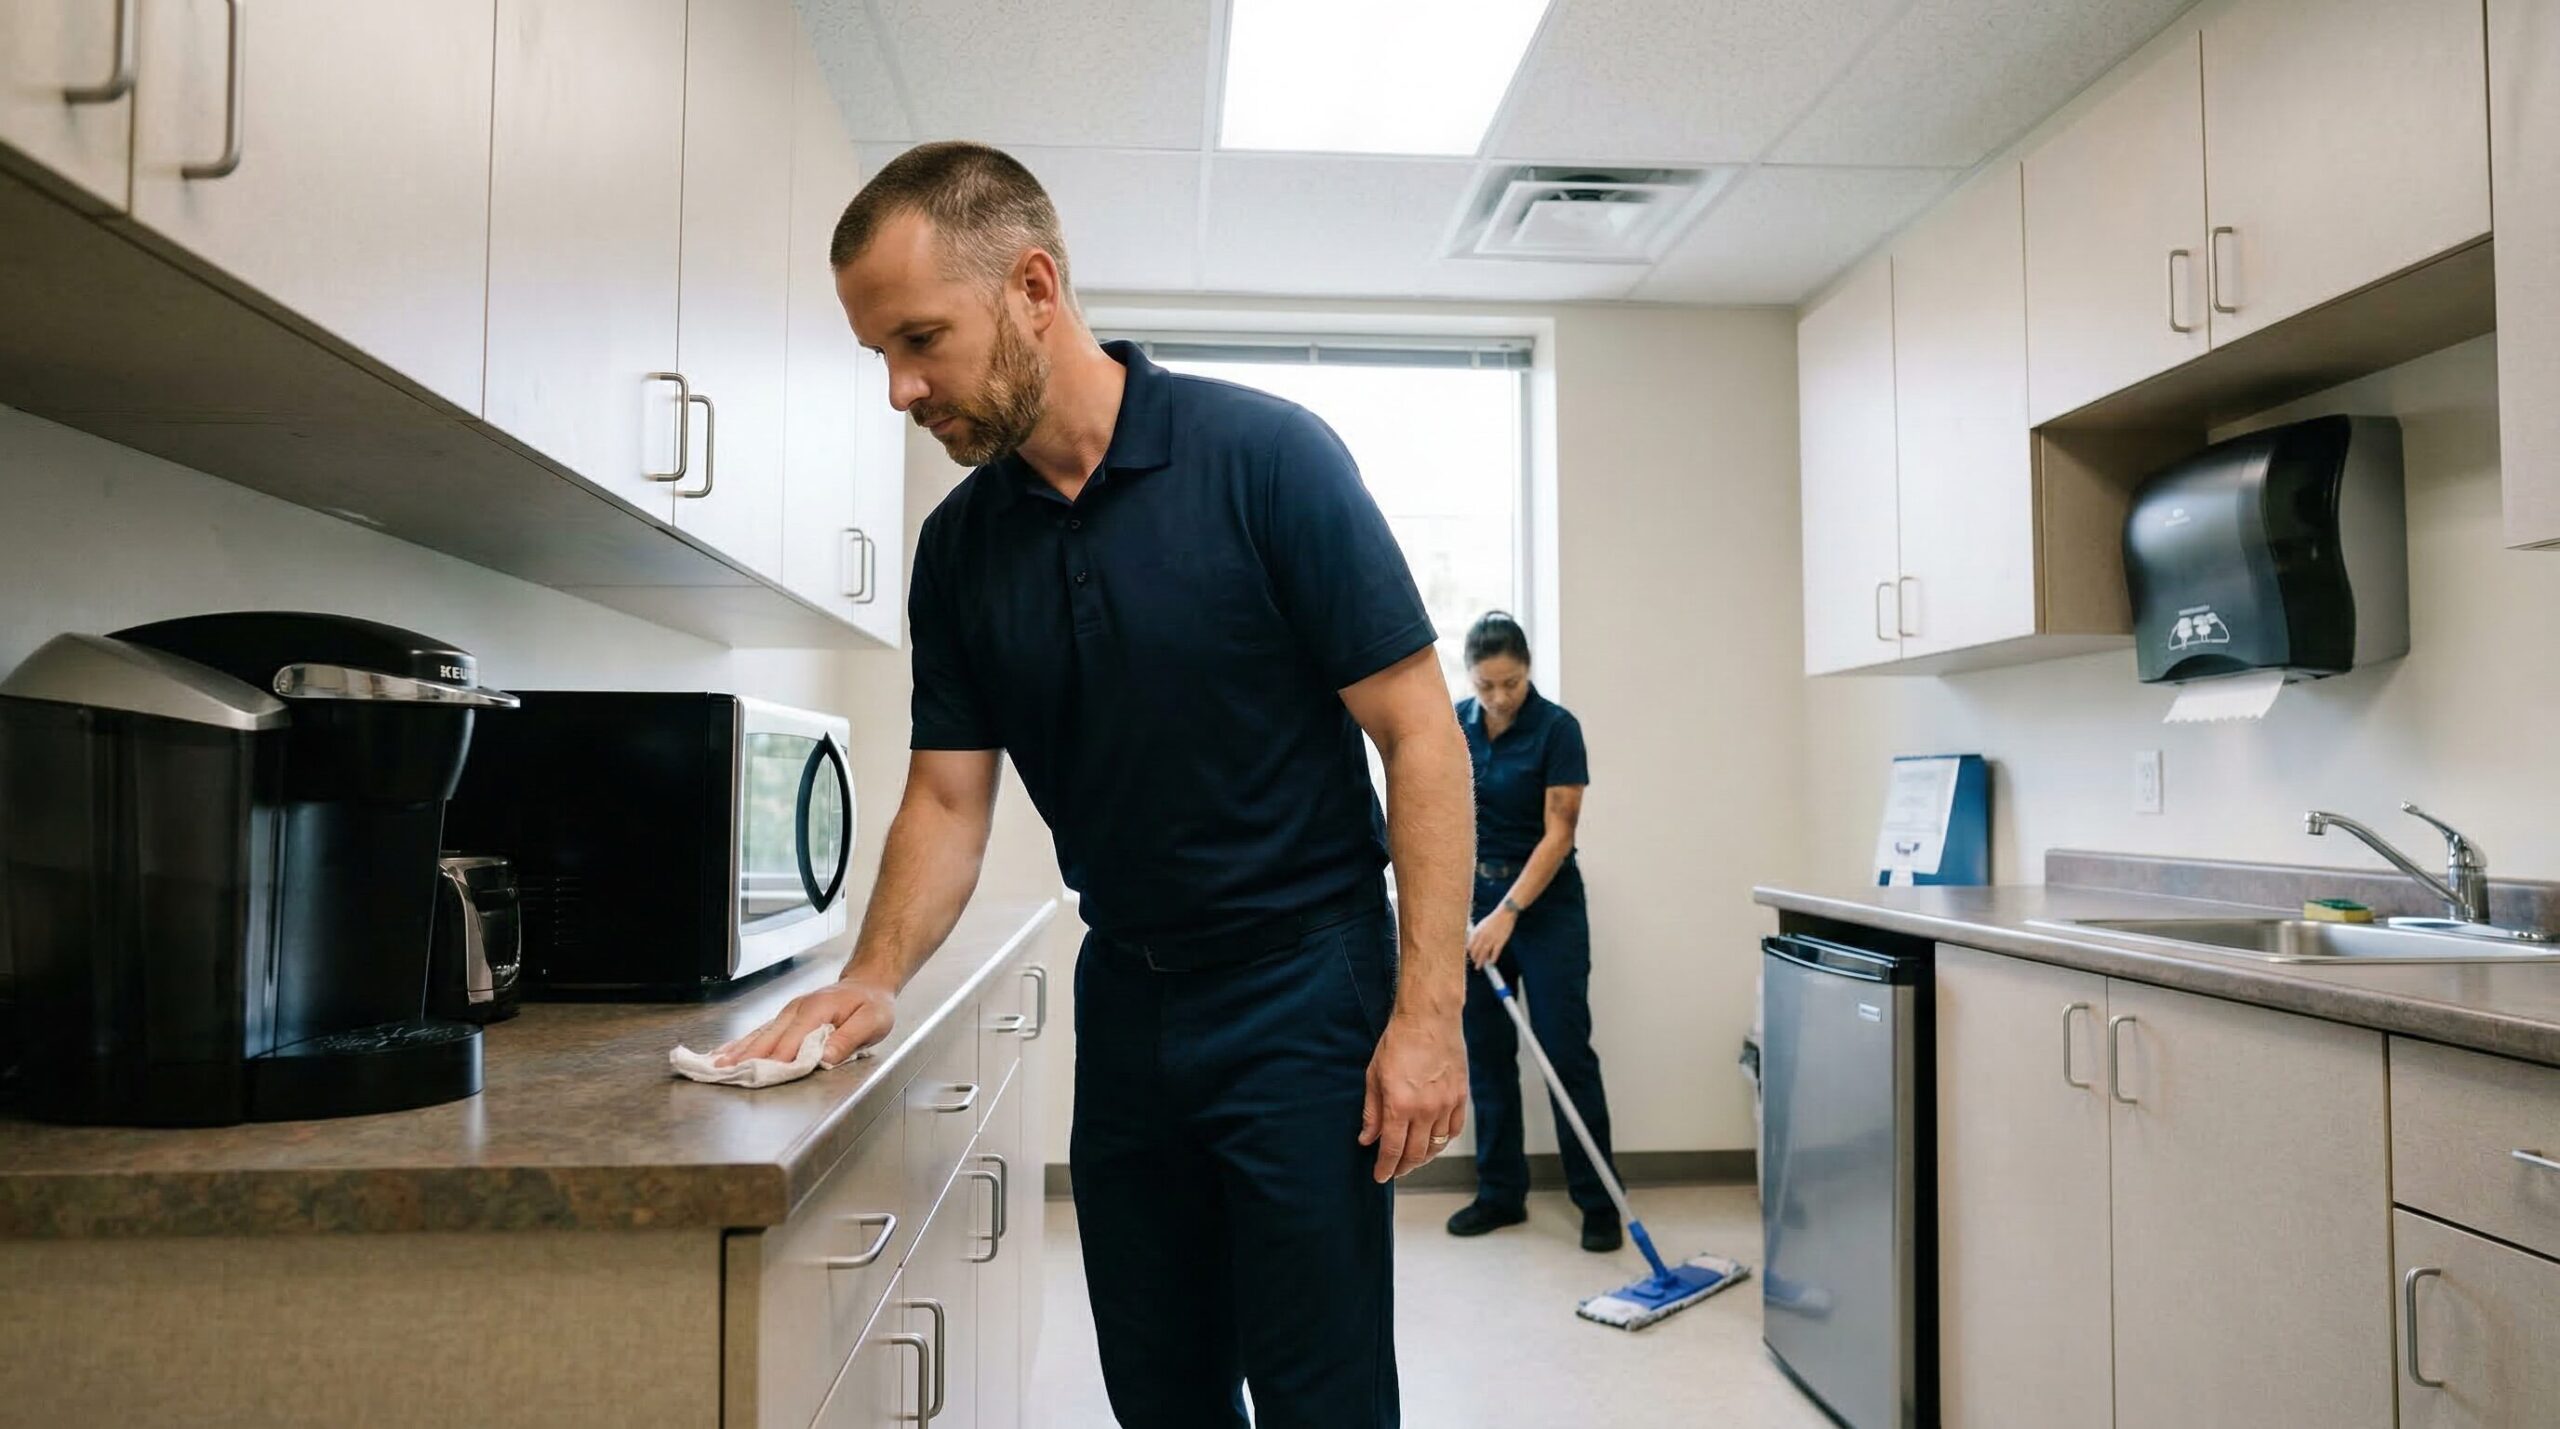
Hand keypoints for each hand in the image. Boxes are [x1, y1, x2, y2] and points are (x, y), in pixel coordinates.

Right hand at [714, 974, 897, 1068]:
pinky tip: (726, 1052)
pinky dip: (742, 1043)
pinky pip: (761, 1032)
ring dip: (738, 1050)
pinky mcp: (787, 1019)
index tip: (759, 1075)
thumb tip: (824, 1058)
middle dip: (746, 1056)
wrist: (868, 985)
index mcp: (817, 1009)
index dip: (776, 1058)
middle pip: (768, 1036)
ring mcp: (789, 1013)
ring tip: (716, 1066)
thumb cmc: (871, 1004)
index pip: (792, 1039)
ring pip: (759, 1033)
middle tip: (724, 1073)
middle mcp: (797, 1009)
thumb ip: (849, 1039)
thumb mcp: (871, 1022)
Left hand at [1359, 1008, 1466, 1182]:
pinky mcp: (1461, 1097)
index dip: (1385, 1167)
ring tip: (1413, 1159)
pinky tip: (1434, 1142)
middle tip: (1395, 1170)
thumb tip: (1367, 1138)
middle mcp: (1425, 1109)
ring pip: (1436, 1145)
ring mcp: (1446, 1104)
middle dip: (1403, 1167)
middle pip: (1416, 1153)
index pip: (1392, 1149)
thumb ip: (1371, 1112)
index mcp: (1400, 1105)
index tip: (1380, 1176)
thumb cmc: (1400, 1041)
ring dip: (1423, 1158)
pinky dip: (1443, 1141)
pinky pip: (1454, 1130)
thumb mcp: (1374, 1076)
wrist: (1429, 1018)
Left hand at [1466, 907, 1516, 969]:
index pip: (1470, 946)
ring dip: (1481, 962)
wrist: (1504, 914)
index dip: (1470, 952)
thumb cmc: (1493, 919)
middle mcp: (1483, 937)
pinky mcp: (1500, 942)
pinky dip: (1493, 959)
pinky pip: (1495, 953)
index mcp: (1477, 932)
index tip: (1471, 956)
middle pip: (1476, 952)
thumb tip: (1472, 940)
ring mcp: (1491, 940)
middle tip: (1476, 963)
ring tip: (1479, 966)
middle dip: (1474, 959)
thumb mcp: (1481, 925)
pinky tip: (1491, 962)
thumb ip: (1476, 933)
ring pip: (1484, 954)